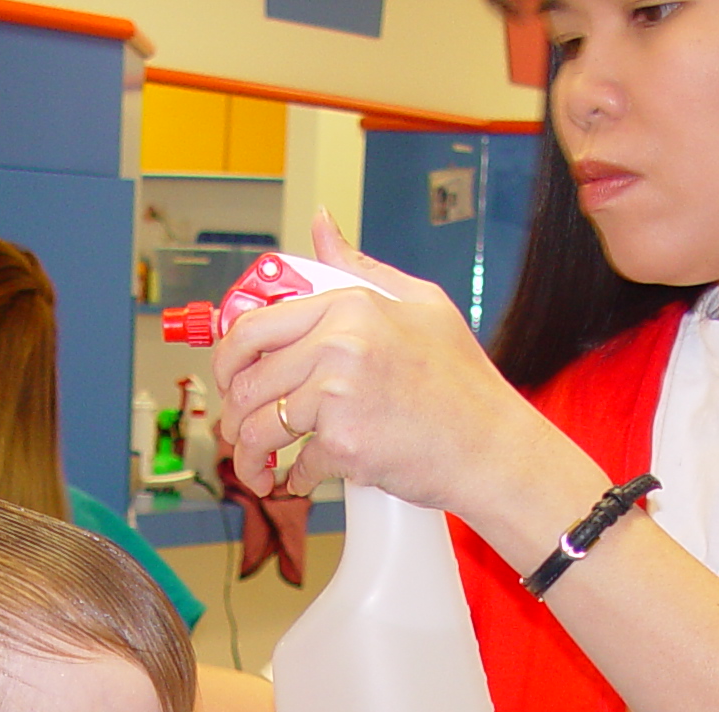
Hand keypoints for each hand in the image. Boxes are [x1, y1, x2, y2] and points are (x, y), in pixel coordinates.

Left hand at [210, 213, 556, 514]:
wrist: (492, 447)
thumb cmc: (462, 383)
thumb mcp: (420, 303)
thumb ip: (360, 268)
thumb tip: (320, 225)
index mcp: (348, 307)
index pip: (253, 326)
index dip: (227, 359)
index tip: (229, 378)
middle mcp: (338, 346)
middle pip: (247, 381)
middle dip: (234, 413)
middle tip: (241, 429)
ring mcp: (338, 396)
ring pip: (261, 428)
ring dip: (252, 455)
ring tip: (262, 467)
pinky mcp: (344, 444)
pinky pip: (297, 464)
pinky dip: (297, 479)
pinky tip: (307, 478)